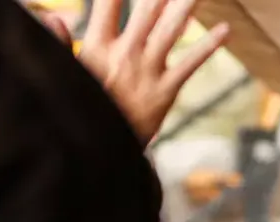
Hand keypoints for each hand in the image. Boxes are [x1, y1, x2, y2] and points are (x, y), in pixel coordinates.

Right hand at [64, 0, 230, 142]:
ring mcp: (147, 71)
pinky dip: (209, 46)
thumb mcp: (66, 74)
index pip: (108, 3)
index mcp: (98, 46)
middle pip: (147, 8)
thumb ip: (59, 44)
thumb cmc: (81, 109)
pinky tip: (226, 29)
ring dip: (187, 4)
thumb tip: (52, 17)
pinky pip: (190, 64)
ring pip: (172, 29)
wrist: (98, 150)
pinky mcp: (165, 91)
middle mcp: (125, 53)